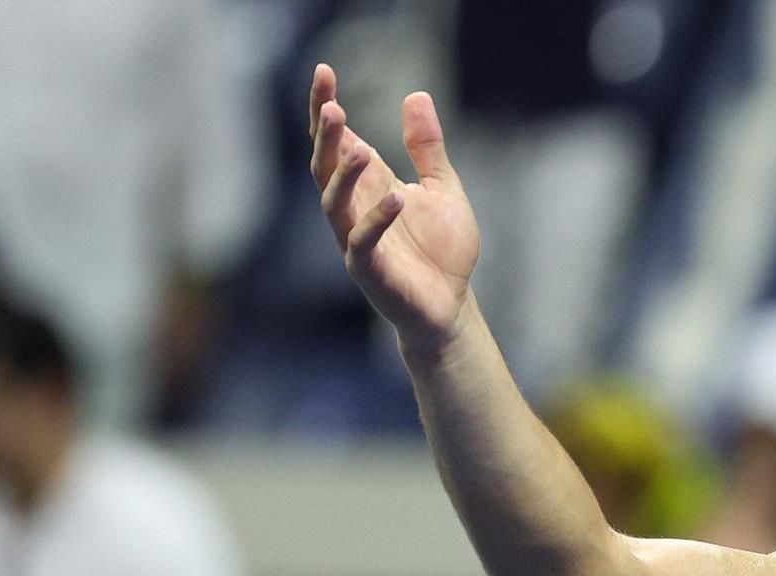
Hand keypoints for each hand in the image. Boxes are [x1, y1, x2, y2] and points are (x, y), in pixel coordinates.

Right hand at [307, 64, 480, 347]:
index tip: (324, 71)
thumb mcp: (443, 188)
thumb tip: (416, 95)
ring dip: (344, 176)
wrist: (451, 305)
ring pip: (334, 202)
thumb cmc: (443, 249)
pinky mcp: (370, 271)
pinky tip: (395, 197)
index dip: (324, 107)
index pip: (337, 140)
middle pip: (325, 165)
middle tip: (330, 106)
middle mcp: (354, 208)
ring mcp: (356, 239)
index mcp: (368, 184)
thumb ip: (427, 147)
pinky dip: (376, 220)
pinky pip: (363, 243)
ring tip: (359, 149)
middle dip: (324, 136)